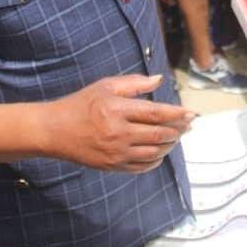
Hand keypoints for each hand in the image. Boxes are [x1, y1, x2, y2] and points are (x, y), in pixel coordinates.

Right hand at [46, 74, 193, 172]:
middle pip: (159, 135)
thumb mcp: (105, 86)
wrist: (55, 130)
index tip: (192, 113)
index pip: (156, 113)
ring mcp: (115, 152)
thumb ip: (134, 83)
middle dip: (179, 130)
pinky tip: (160, 152)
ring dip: (170, 145)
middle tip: (188, 125)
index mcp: (118, 110)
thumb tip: (159, 79)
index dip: (178, 114)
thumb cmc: (81, 104)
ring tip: (177, 137)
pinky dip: (156, 160)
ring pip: (154, 153)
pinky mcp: (112, 166)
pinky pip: (142, 167)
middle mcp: (118, 133)